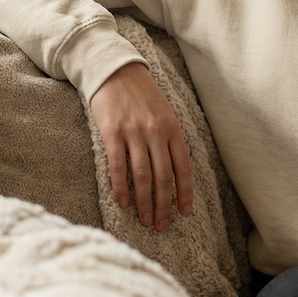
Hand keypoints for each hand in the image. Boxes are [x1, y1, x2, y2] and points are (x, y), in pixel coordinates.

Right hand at [89, 62, 192, 230]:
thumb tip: (175, 172)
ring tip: (145, 220)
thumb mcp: (164, 113)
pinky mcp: (112, 133)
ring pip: (143, 176)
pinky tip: (123, 203)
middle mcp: (156, 132)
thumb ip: (170, 139)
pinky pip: (118, 166)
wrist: (115, 71)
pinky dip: (121, 187)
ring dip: (144, 202)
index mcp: (172, 129)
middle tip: (161, 225)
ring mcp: (134, 133)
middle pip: (163, 177)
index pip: (183, 168)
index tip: (185, 213)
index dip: (185, 193)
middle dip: (164, 205)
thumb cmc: (142, 95)